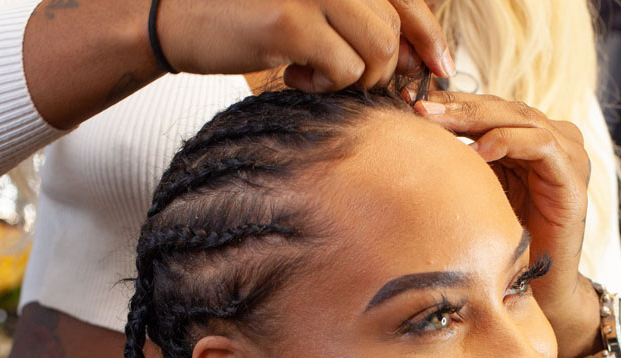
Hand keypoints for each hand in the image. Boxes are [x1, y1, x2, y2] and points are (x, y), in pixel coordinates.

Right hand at [159, 0, 454, 89]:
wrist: (178, 16)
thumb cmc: (246, 16)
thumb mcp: (309, 6)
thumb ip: (355, 16)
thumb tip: (413, 56)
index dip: (430, 34)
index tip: (441, 68)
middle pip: (393, 30)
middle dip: (378, 69)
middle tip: (338, 78)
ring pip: (378, 49)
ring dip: (356, 79)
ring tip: (316, 76)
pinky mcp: (291, 20)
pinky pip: (344, 69)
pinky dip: (328, 86)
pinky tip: (294, 77)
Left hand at [414, 92, 600, 357]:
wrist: (540, 289)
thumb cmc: (505, 246)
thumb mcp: (476, 195)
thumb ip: (458, 165)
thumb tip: (406, 143)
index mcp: (527, 137)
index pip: (487, 108)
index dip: (450, 102)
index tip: (408, 102)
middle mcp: (550, 138)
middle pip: (500, 106)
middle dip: (456, 106)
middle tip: (417, 106)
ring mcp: (567, 153)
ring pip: (518, 117)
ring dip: (474, 118)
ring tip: (437, 121)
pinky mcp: (573, 176)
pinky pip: (540, 145)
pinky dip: (507, 142)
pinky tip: (477, 152)